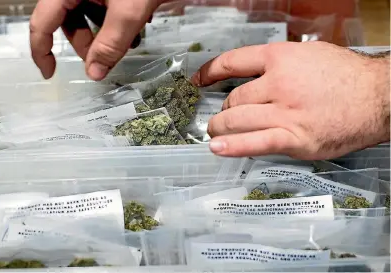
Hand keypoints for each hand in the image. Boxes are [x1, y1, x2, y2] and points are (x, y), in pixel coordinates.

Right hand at [30, 0, 161, 80]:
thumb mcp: (129, 11)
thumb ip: (111, 43)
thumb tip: (94, 73)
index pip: (42, 23)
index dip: (42, 51)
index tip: (51, 74)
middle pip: (69, 22)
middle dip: (88, 45)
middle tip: (107, 59)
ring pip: (88, 16)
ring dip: (106, 35)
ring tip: (131, 42)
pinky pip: (102, 6)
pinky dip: (115, 21)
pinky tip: (135, 27)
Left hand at [191, 42, 389, 159]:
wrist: (381, 97)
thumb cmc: (347, 77)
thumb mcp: (309, 56)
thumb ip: (279, 65)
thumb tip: (255, 77)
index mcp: (281, 58)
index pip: (233, 62)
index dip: (210, 72)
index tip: (199, 81)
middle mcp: (279, 83)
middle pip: (233, 99)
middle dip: (223, 110)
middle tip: (221, 117)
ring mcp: (286, 112)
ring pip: (237, 120)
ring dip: (222, 128)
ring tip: (217, 132)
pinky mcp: (295, 138)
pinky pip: (256, 143)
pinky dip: (233, 147)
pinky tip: (217, 148)